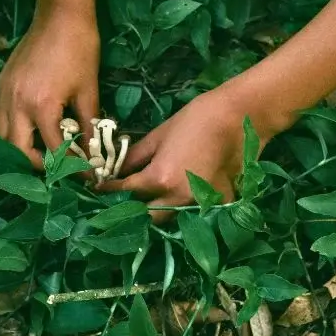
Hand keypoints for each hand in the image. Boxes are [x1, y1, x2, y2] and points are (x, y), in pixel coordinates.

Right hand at [0, 5, 99, 168]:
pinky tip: (28, 133)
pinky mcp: (1, 84)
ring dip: (19, 151)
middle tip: (57, 171)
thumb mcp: (89, 89)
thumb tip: (93, 154)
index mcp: (41, 106)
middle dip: (36, 167)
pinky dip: (11, 132)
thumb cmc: (80, 48)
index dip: (70, 168)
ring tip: (42, 156)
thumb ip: (88, 125)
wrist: (60, 13)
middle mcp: (16, 103)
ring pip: (1, 136)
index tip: (84, 177)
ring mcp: (4, 93)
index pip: (53, 151)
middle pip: (16, 151)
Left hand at [101, 88, 267, 221]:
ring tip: (148, 203)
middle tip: (122, 201)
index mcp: (159, 178)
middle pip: (147, 216)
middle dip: (132, 210)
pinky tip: (181, 200)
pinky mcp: (219, 204)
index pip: (126, 191)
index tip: (99, 188)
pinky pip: (196, 213)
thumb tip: (116, 169)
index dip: (109, 189)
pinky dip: (186, 210)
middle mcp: (177, 198)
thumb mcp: (159, 135)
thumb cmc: (195, 119)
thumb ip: (135, 156)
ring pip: (171, 218)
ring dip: (158, 213)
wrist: (237, 117)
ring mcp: (200, 204)